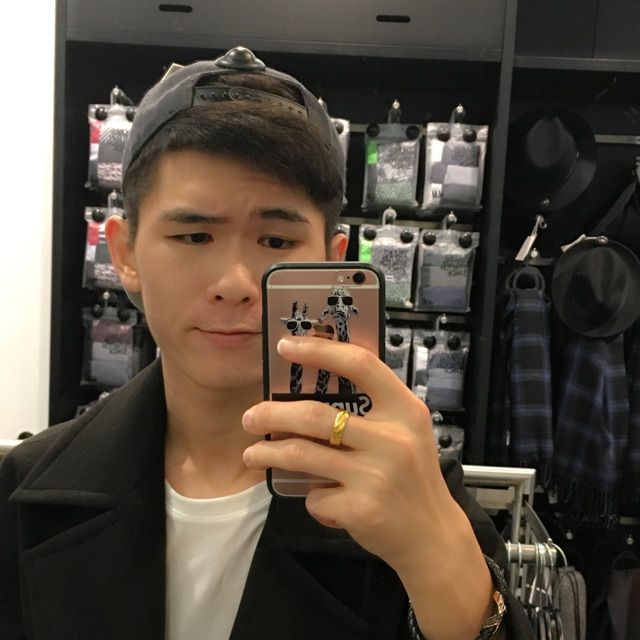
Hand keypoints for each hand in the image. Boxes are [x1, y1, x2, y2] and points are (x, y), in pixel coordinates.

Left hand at [241, 335, 458, 571]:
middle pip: (315, 415)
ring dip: (268, 453)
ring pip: (302, 454)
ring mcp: (376, 475)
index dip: (320, 351)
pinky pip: (315, 494)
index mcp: (405, 410)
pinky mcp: (360, 508)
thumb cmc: (413, 476)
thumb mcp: (406, 432)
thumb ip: (373, 411)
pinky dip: (310, 495)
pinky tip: (318, 497)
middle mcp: (392, 439)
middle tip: (250, 416)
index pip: (361, 365)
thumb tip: (312, 393)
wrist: (434, 535)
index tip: (287, 345)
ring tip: (252, 454)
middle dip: (272, 414)